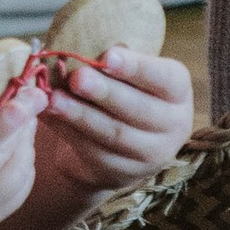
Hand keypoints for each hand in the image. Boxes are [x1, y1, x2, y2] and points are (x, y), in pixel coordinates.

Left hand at [32, 46, 196, 196]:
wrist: (118, 141)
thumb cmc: (122, 90)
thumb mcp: (125, 74)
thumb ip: (108, 64)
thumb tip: (73, 56)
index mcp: (178, 91)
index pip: (165, 79)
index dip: (137, 68)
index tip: (107, 55)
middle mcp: (174, 125)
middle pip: (139, 109)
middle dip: (104, 92)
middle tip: (77, 78)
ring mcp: (152, 154)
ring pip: (115, 134)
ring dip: (81, 115)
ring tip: (54, 99)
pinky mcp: (124, 174)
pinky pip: (95, 152)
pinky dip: (69, 132)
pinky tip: (51, 116)